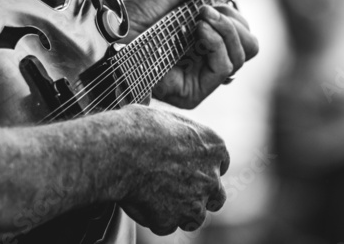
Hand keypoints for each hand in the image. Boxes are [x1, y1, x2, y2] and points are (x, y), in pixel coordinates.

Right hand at [115, 104, 229, 235]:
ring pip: (194, 217)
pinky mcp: (170, 220)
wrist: (122, 149)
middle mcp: (211, 177)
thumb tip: (166, 131)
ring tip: (157, 203)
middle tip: (179, 191)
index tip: (191, 167)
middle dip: (201, 196)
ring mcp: (193, 203)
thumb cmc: (139, 126)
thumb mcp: (166, 117)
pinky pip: (164, 225)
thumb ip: (177, 132)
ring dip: (180, 213)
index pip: (221, 163)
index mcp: (214, 147)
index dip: (205, 167)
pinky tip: (139, 204)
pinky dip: (154, 219)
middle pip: (216, 195)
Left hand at [124, 0, 258, 108]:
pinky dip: (218, 44)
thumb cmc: (136, 13)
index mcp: (204, 36)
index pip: (242, 31)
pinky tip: (200, 33)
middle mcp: (206, 57)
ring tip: (199, 21)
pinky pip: (226, 67)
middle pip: (249, 45)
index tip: (210, 3)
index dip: (233, 15)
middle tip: (206, 13)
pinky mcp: (195, 92)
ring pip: (241, 56)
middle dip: (234, 22)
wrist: (113, 35)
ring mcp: (202, 75)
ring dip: (226, 30)